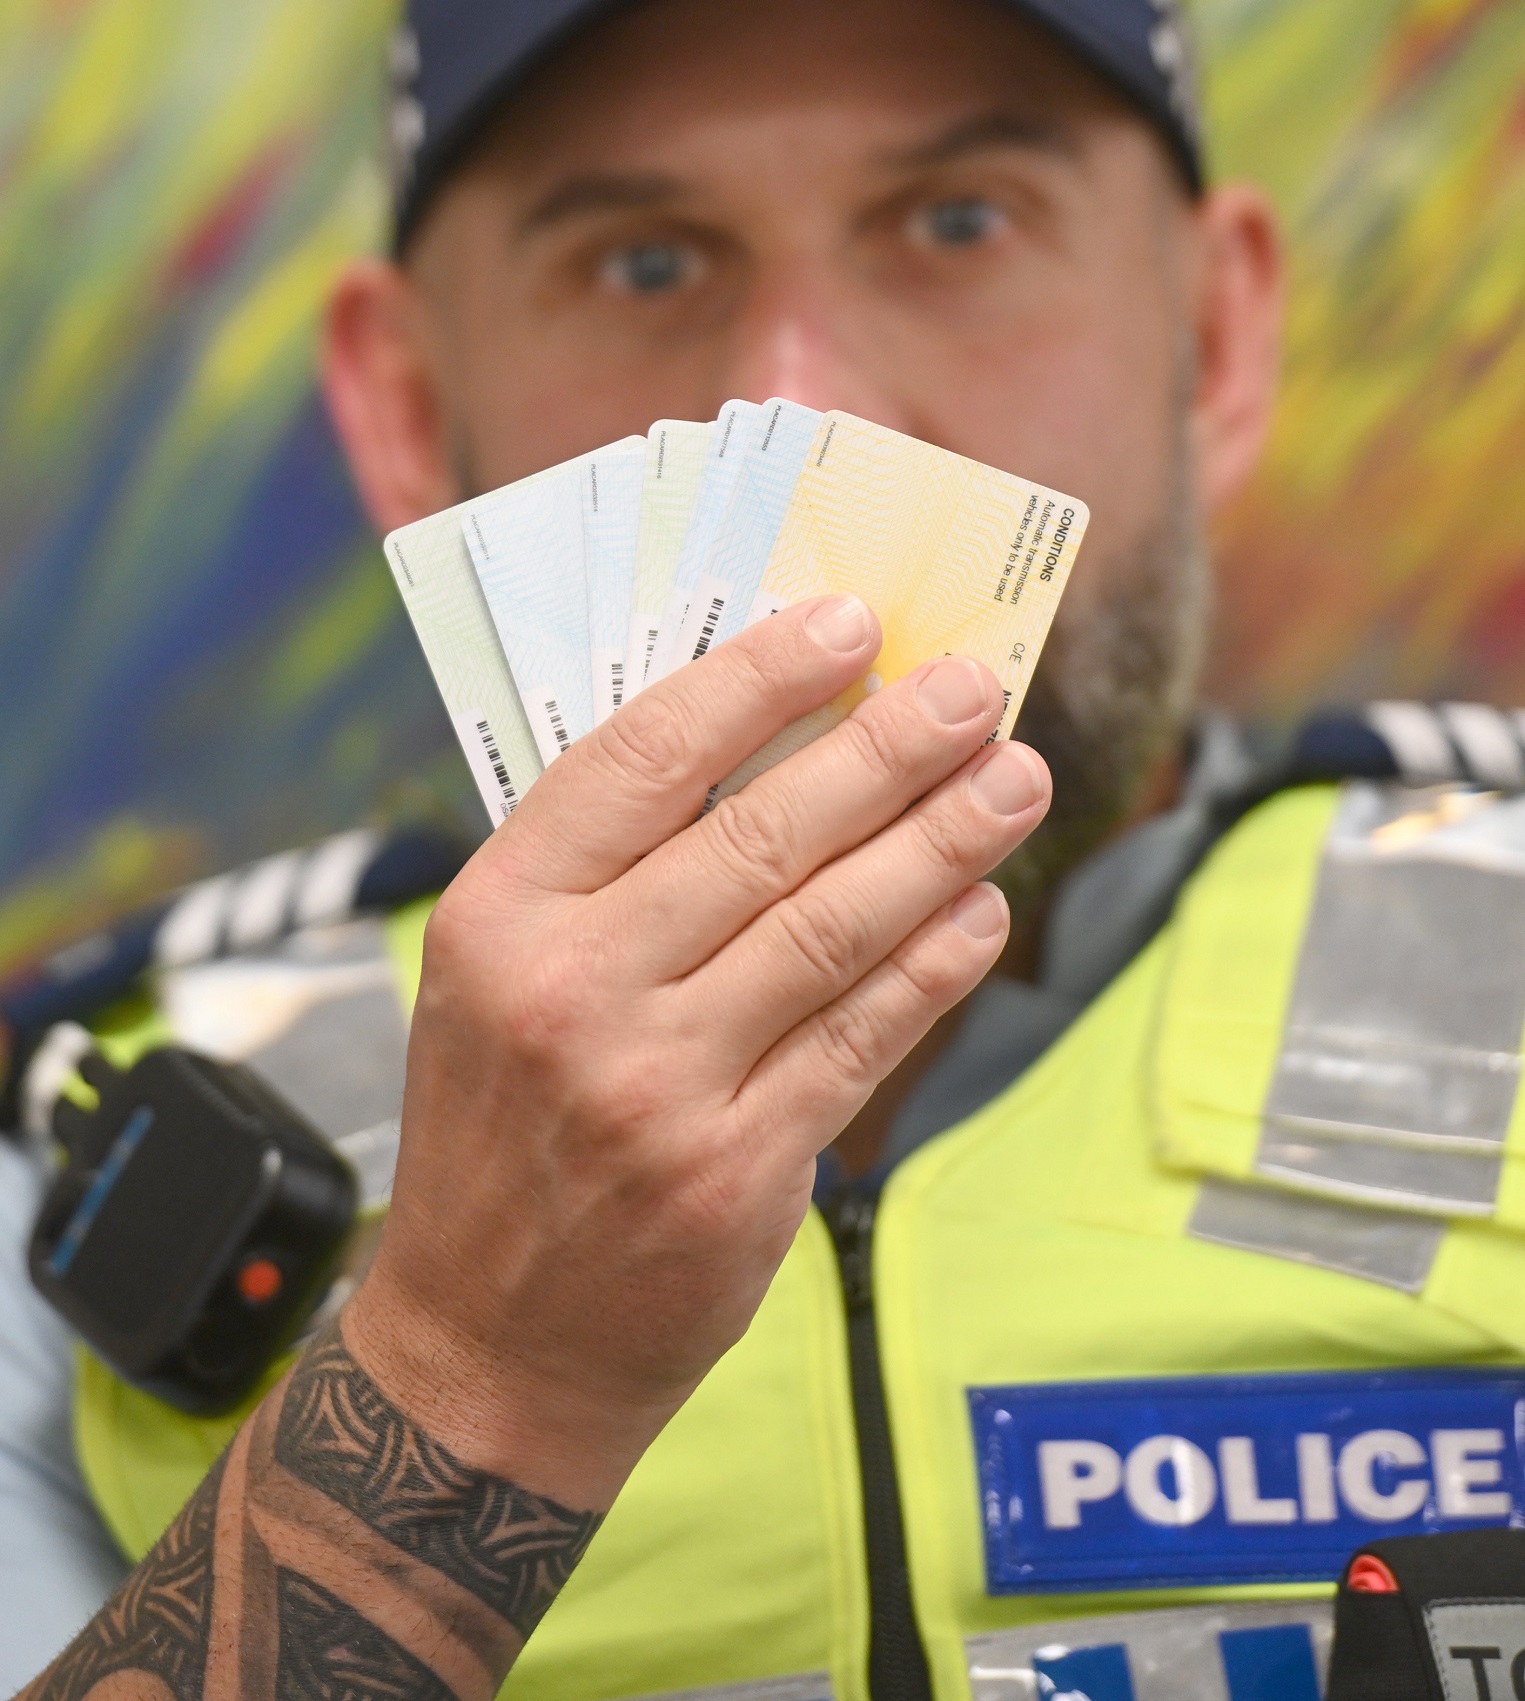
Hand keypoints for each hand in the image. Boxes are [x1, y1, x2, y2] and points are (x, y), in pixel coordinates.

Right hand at [345, 595, 1049, 1506]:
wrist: (488, 1342)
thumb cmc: (500, 1132)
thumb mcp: (493, 980)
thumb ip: (605, 874)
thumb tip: (765, 749)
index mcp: (496, 917)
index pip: (640, 760)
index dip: (756, 680)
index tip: (844, 623)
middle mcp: (572, 992)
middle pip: (764, 835)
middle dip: (889, 747)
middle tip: (972, 688)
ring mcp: (658, 1088)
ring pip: (832, 928)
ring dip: (942, 842)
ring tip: (1014, 779)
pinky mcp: (739, 1170)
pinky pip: (861, 1038)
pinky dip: (933, 966)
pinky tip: (981, 911)